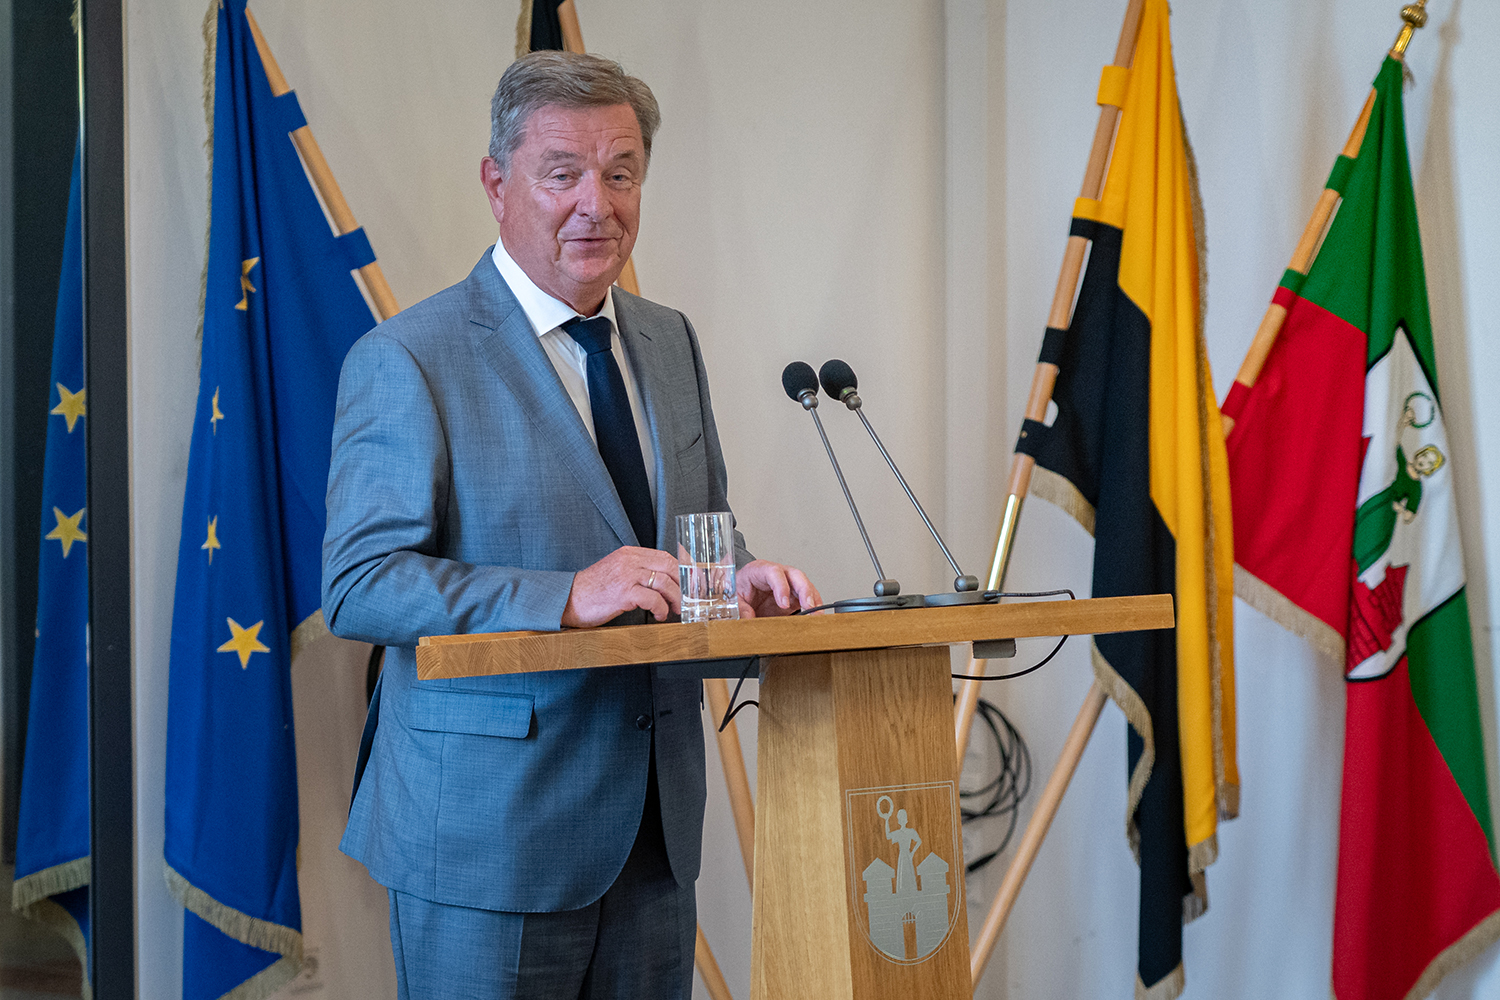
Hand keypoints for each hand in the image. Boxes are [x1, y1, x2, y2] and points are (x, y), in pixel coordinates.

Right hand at [562, 546, 681, 626]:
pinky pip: (652, 599)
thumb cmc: (594, 590)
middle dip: (682, 585)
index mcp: (629, 553)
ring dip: (674, 599)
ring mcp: (626, 576)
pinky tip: (659, 615)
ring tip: (674, 610)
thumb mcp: (617, 572)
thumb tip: (665, 582)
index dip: (682, 571)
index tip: (691, 584)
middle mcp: (629, 561)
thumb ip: (638, 571)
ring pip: (664, 582)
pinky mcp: (623, 593)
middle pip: (669, 567)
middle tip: (686, 600)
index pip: (666, 556)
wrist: (569, 599)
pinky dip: (660, 609)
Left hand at [736, 559, 821, 618]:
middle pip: (797, 576)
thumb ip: (741, 607)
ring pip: (806, 586)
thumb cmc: (740, 588)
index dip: (781, 587)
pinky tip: (817, 617)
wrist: (743, 591)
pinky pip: (809, 598)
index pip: (774, 572)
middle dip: (805, 591)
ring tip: (817, 615)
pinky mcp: (796, 596)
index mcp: (761, 569)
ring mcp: (790, 584)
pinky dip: (815, 607)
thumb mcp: (735, 597)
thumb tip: (748, 618)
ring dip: (814, 600)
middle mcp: (779, 574)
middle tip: (808, 607)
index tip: (784, 604)